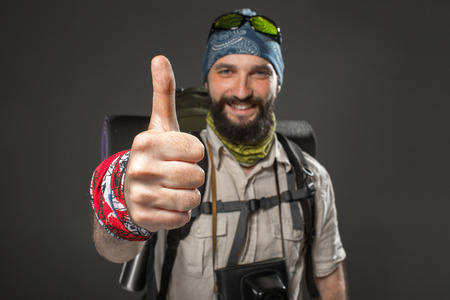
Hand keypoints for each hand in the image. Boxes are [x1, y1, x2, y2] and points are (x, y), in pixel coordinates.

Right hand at [124, 55, 204, 232]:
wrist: (127, 191)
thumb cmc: (153, 155)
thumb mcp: (159, 124)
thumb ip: (163, 92)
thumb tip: (159, 58)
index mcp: (147, 142)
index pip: (197, 150)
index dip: (192, 153)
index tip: (177, 154)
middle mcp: (141, 168)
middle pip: (197, 176)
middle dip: (192, 176)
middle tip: (173, 174)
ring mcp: (141, 195)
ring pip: (193, 199)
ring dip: (187, 195)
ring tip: (169, 189)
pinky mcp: (145, 218)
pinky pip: (183, 217)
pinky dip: (179, 213)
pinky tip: (164, 204)